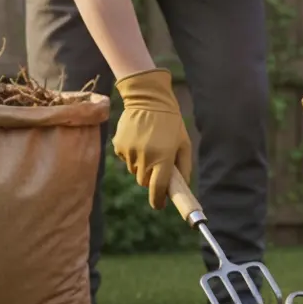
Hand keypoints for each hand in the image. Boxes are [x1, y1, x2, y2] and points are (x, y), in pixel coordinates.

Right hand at [112, 69, 191, 210]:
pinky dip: (132, 155)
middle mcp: (145, 158)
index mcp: (163, 158)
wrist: (148, 98)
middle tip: (158, 163)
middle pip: (145, 182)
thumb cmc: (170, 122)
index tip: (160, 205)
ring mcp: (130, 152)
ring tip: (149, 145)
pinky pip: (126, 159)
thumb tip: (182, 186)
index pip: (158, 189)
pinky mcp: (118, 146)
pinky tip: (138, 139)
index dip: (159, 201)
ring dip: (142, 165)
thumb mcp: (184, 143)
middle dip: (152, 178)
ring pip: (135, 171)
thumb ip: (184, 167)